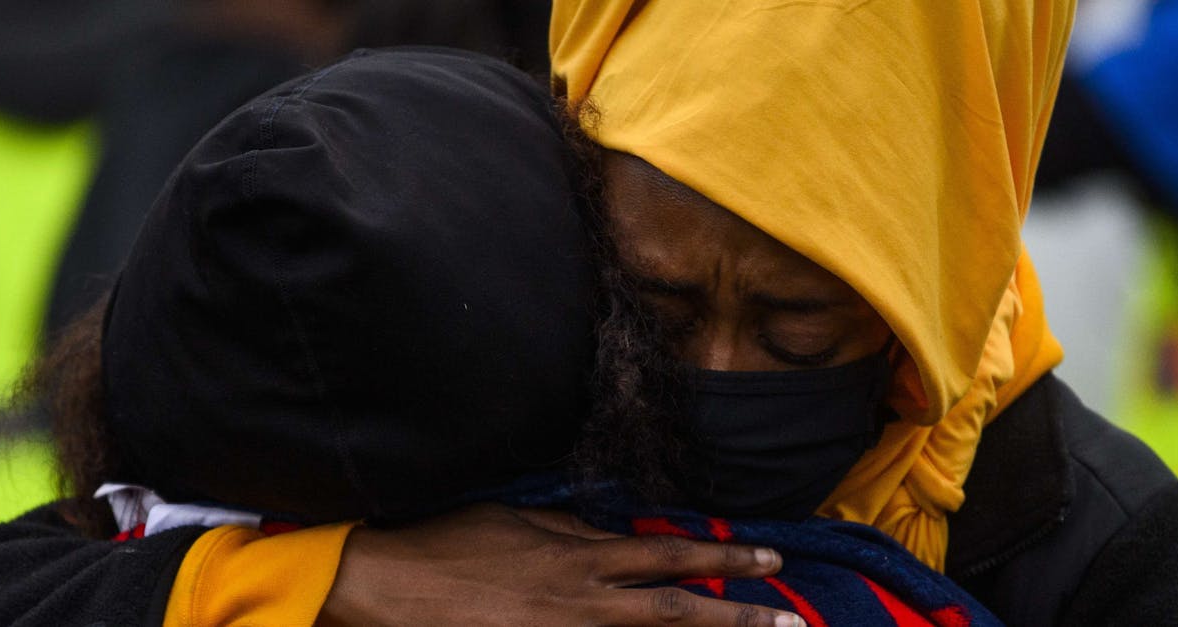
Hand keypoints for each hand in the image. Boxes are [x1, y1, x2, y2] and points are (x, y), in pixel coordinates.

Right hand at [318, 503, 801, 626]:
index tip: (771, 561)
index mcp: (579, 556)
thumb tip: (617, 535)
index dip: (723, 560)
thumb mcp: (520, 521)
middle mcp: (581, 602)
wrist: (389, 585)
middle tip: (789, 623)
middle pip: (674, 613)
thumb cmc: (450, 542)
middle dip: (736, 619)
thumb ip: (574, 532)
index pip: (668, 556)